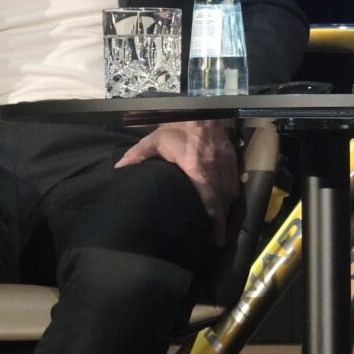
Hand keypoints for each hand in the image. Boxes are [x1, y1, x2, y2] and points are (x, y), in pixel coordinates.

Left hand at [115, 120, 237, 243]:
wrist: (203, 112)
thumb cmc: (178, 127)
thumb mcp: (155, 139)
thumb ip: (138, 154)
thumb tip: (119, 168)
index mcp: (196, 167)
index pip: (207, 196)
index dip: (212, 218)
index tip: (213, 235)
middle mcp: (214, 169)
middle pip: (221, 201)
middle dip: (220, 223)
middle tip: (217, 241)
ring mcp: (225, 165)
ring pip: (230, 194)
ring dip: (225, 212)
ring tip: (220, 229)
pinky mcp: (232, 161)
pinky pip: (234, 183)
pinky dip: (230, 197)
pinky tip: (225, 206)